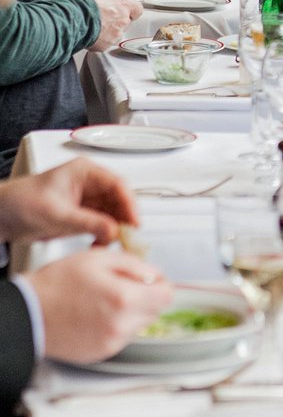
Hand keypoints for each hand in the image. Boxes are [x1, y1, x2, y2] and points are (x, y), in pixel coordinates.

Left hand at [0, 157, 139, 243]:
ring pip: (114, 214)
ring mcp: (87, 201)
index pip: (117, 184)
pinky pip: (104, 225)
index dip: (130, 204)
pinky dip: (105, 237)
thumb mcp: (56, 213)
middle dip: (125, 220)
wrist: (2, 216)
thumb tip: (113, 229)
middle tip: (127, 237)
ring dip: (115, 230)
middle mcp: (90, 184)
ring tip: (111, 243)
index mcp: (84, 172)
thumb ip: (87, 222)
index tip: (135, 222)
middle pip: (120, 200)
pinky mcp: (83, 216)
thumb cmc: (20, 202)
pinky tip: (99, 245)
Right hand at [25, 246, 171, 363]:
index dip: (159, 283)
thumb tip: (155, 274)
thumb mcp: (99, 258)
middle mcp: (121, 325)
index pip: (167, 295)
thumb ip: (135, 265)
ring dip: (130, 312)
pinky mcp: (102, 353)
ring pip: (139, 324)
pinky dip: (115, 325)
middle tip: (121, 285)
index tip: (149, 279)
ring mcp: (112, 343)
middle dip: (144, 296)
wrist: (29, 312)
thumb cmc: (57, 284)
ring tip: (102, 300)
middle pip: (155, 311)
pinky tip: (95, 315)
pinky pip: (122, 337)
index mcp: (124, 299)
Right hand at [72, 0, 142, 50]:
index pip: (137, 9)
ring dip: (107, 30)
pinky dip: (97, 40)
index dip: (130, 9)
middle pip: (125, 22)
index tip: (124, 9)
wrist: (72, 15)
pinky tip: (88, 33)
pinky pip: (103, 43)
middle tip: (103, 16)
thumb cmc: (83, 0)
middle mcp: (123, 20)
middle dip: (116, 20)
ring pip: (115, 34)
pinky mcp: (104, 45)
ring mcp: (115, 34)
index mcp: (124, 4)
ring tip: (93, 24)